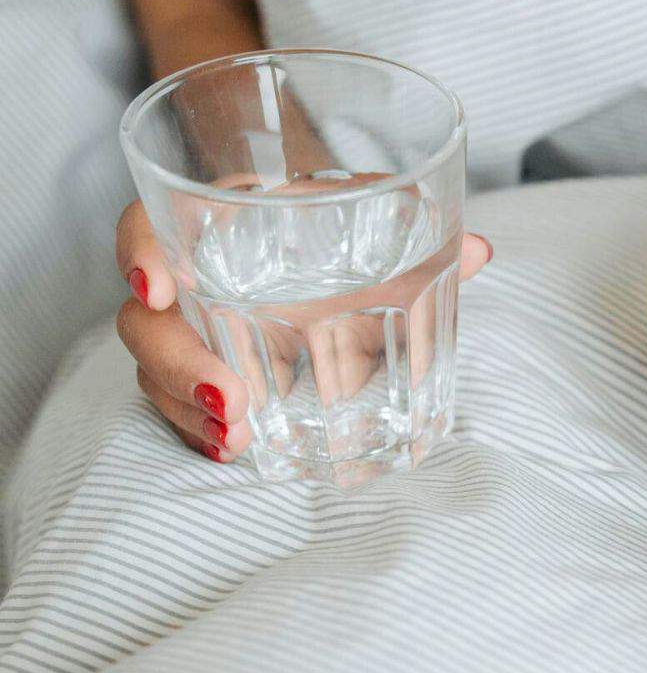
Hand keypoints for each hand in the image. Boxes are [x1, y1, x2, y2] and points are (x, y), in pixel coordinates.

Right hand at [114, 176, 492, 461]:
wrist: (335, 247)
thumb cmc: (344, 225)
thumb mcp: (377, 221)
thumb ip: (416, 229)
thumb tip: (481, 252)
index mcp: (220, 223)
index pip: (150, 224)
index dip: (140, 252)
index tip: (159, 289)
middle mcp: (195, 278)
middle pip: (149, 320)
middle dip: (178, 363)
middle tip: (230, 397)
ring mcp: (197, 332)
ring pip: (161, 372)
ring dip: (190, 410)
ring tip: (235, 439)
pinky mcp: (213, 375)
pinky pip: (186, 407)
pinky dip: (204, 431)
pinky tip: (232, 451)